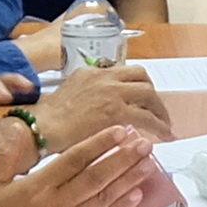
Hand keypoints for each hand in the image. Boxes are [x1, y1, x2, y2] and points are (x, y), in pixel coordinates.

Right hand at [0, 130, 157, 206]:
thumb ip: (6, 157)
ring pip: (105, 197)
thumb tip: (16, 130)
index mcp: (37, 186)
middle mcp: (57, 204)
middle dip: (124, 158)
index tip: (120, 131)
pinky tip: (137, 195)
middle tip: (145, 143)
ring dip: (129, 179)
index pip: (76, 158)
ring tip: (149, 164)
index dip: (100, 143)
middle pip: (98, 176)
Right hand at [35, 63, 169, 147]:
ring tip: (164, 125)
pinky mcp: (118, 111)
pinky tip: (164, 136)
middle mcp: (105, 77)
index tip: (141, 97)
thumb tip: (98, 104)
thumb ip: (86, 92)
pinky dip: (160, 126)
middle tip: (156, 110)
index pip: (123, 71)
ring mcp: (112, 92)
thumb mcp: (68, 92)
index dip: (136, 85)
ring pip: (149, 95)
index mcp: (91, 72)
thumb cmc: (48, 118)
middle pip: (141, 77)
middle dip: (152, 94)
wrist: (42, 126)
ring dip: (160, 110)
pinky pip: (148, 117)